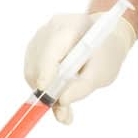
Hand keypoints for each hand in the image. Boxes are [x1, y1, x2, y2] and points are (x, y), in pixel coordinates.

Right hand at [22, 11, 136, 124]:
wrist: (105, 39)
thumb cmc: (105, 54)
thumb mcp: (101, 73)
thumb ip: (82, 88)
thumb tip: (61, 102)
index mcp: (71, 26)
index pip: (52, 48)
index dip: (47, 70)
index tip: (46, 92)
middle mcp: (51, 27)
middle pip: (38, 60)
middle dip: (46, 87)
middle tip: (63, 111)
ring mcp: (41, 36)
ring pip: (32, 68)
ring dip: (45, 89)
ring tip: (64, 101)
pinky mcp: (35, 46)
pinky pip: (32, 70)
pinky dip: (43, 85)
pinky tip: (59, 89)